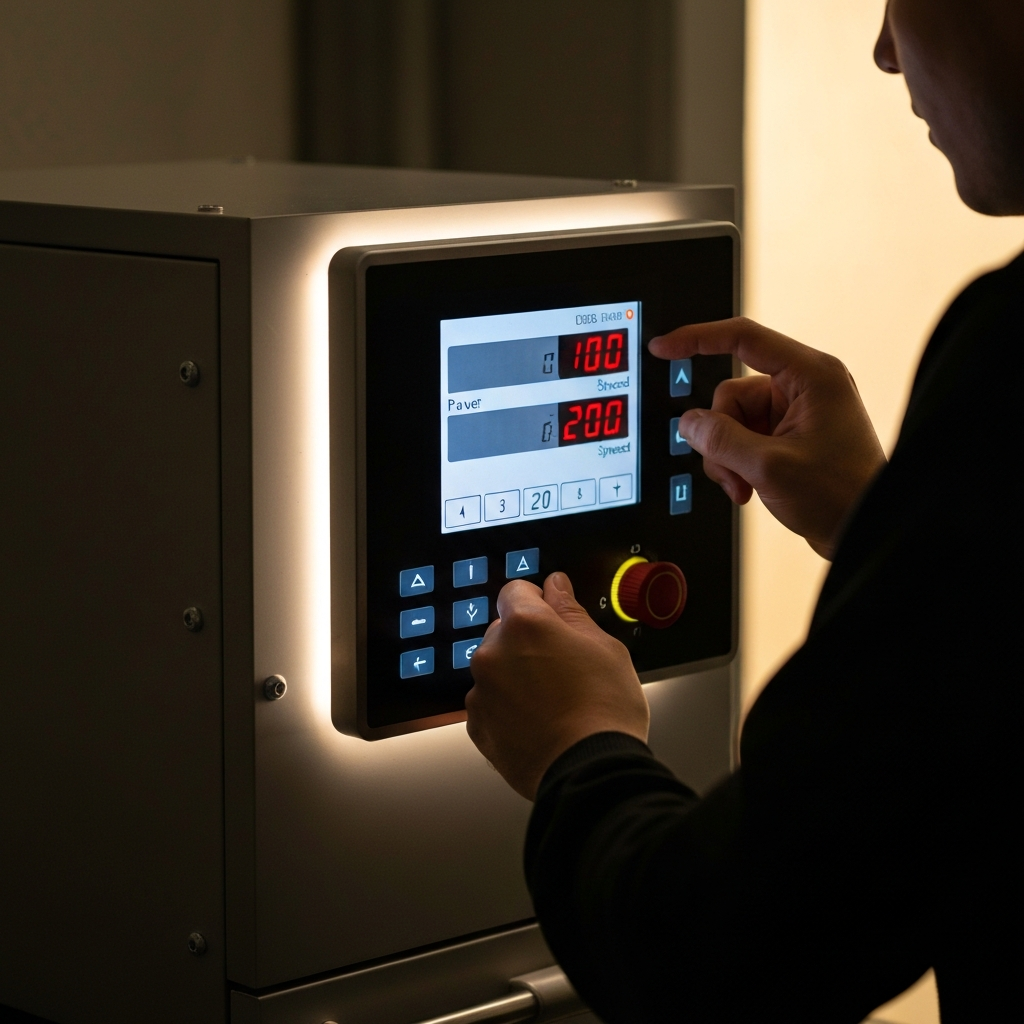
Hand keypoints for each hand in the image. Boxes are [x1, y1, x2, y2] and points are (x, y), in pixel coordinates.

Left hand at [465, 572, 648, 800]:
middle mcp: (494, 653)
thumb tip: (557, 587)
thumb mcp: (604, 647)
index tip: (551, 614)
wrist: (590, 771)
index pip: (517, 591)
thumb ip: (571, 611)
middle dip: (527, 642)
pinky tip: (537, 721)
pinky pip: (489, 703)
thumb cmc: (604, 710)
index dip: (538, 600)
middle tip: (562, 667)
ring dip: (515, 676)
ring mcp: (481, 691)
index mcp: (525, 625)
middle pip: (504, 631)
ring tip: (552, 701)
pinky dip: (507, 708)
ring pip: (496, 669)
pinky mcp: (478, 725)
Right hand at [649, 318, 885, 558]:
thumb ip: (721, 440)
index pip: (743, 339)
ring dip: (727, 457)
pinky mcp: (786, 436)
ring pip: (730, 422)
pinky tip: (750, 486)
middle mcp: (803, 388)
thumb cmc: (843, 495)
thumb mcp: (770, 467)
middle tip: (733, 471)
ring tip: (745, 485)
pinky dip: (736, 465)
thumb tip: (689, 423)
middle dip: (721, 437)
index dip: (697, 339)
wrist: (864, 532)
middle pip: (729, 395)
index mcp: (810, 375)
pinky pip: (741, 440)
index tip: (664, 347)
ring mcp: (794, 413)